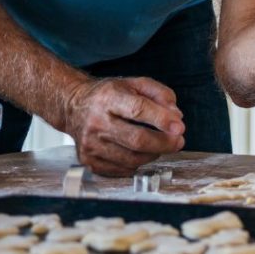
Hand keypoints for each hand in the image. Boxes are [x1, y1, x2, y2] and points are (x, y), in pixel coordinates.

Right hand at [63, 77, 185, 176]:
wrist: (75, 106)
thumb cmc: (109, 94)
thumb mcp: (136, 83)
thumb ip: (160, 94)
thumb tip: (176, 116)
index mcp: (109, 98)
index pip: (138, 109)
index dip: (162, 120)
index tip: (179, 126)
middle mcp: (96, 122)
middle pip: (136, 139)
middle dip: (163, 143)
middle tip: (179, 141)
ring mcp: (90, 144)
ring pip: (130, 158)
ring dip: (153, 154)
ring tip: (163, 146)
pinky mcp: (88, 160)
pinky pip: (120, 169)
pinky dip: (138, 164)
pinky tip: (143, 153)